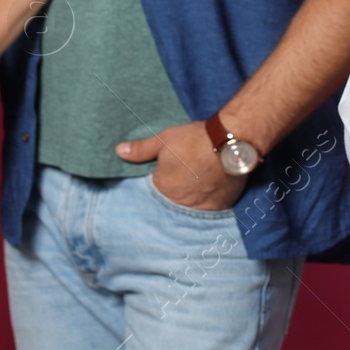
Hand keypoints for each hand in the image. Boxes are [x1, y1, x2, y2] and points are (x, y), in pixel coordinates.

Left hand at [117, 121, 246, 211]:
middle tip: (185, 179)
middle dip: (176, 192)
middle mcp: (180, 204)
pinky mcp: (220, 207)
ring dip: (192, 199)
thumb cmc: (195, 140)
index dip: (161, 182)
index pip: (154, 193)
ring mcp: (201, 208)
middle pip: (173, 202)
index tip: (169, 175)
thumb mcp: (164, 140)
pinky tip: (211, 188)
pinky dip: (209, 201)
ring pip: (191, 207)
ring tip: (197, 183)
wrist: (231, 142)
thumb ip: (141, 149)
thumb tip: (119, 151)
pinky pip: (210, 209)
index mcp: (162, 189)